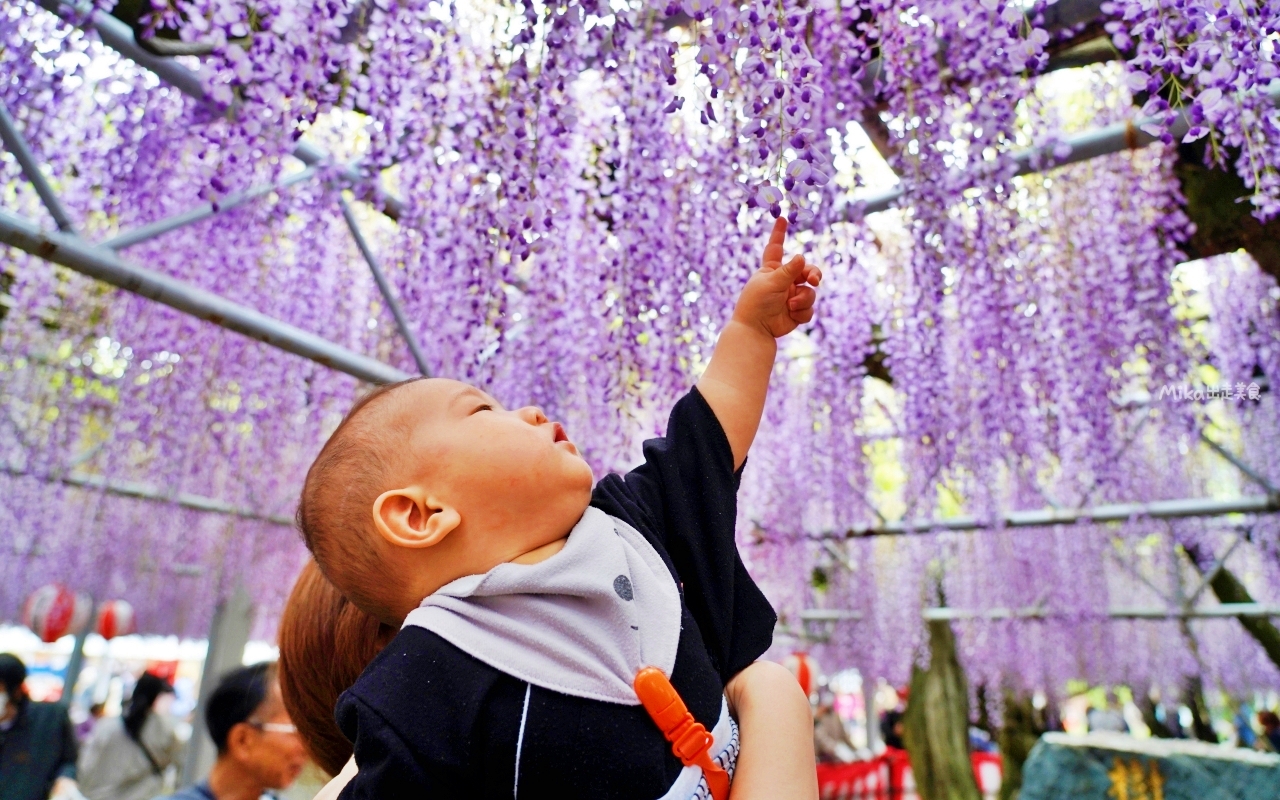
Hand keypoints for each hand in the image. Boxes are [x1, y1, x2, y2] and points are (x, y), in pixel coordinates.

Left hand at [731, 217, 821, 338]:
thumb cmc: (757, 302)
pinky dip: (802, 311)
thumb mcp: (772, 282)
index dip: (779, 233)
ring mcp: (791, 296)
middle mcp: (783, 281)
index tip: (781, 218)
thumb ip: (789, 270)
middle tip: (815, 280)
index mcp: (772, 270)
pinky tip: (792, 314)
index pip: (776, 248)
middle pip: (806, 271)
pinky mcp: (796, 312)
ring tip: (791, 305)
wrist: (755, 328)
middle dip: (814, 274)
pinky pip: (808, 308)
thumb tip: (802, 257)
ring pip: (810, 292)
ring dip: (803, 298)